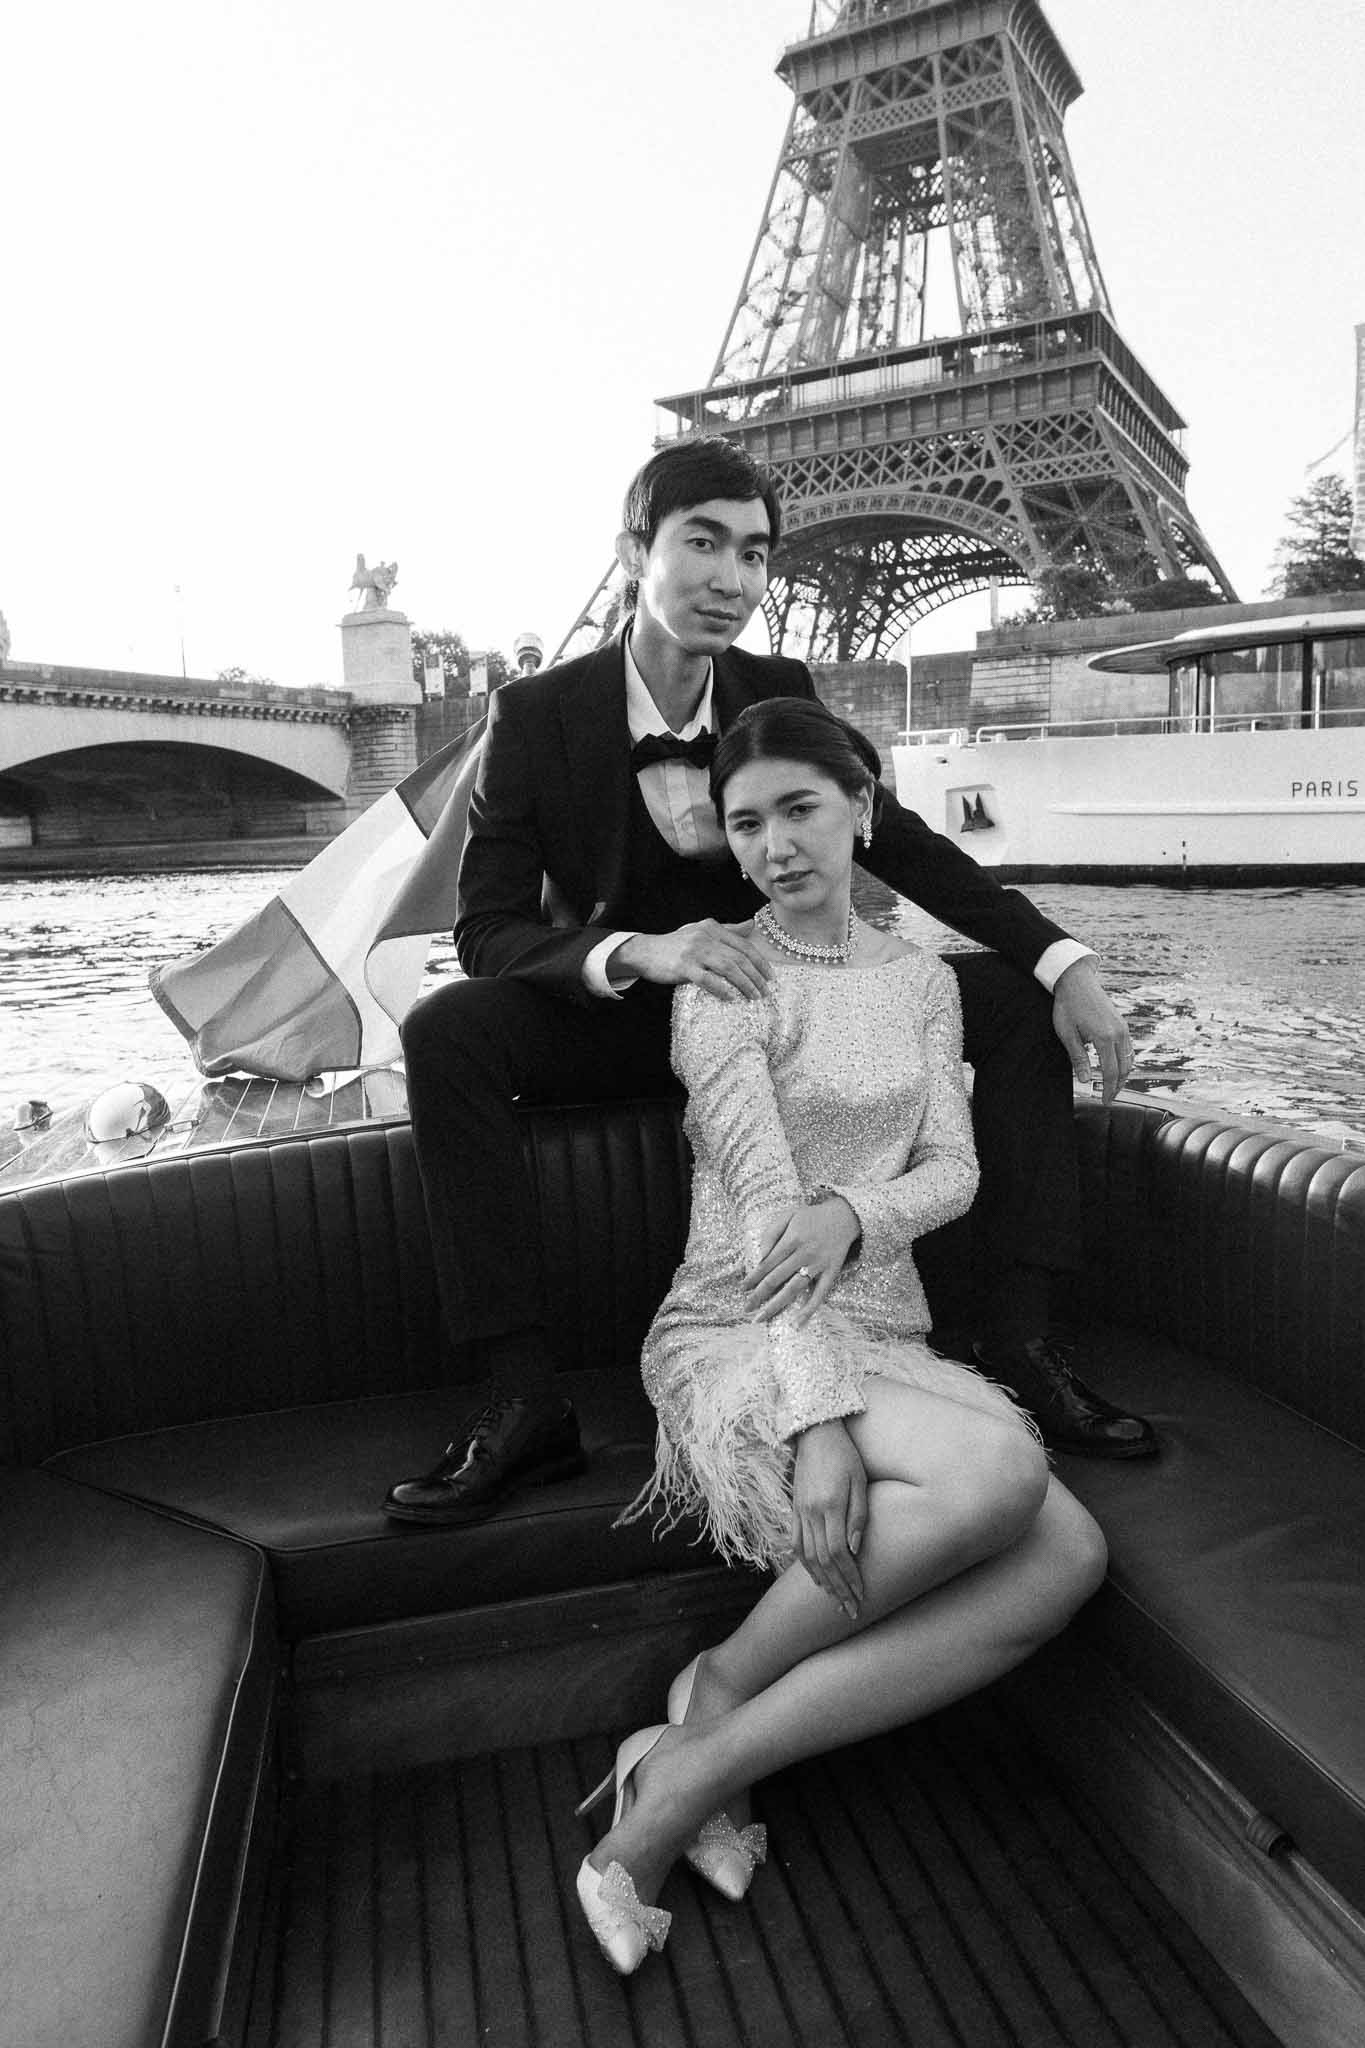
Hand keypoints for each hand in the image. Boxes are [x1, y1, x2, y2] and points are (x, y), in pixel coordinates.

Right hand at [614, 920, 771, 1001]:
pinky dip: (722, 989)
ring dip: (744, 984)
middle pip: (739, 957)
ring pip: (728, 968)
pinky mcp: (683, 966)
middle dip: (756, 976)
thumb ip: (727, 929)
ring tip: (753, 996)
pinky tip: (731, 998)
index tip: (770, 976)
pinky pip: (708, 980)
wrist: (645, 951)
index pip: (743, 944)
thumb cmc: (676, 944)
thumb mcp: (701, 931)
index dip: (760, 961)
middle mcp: (705, 937)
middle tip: (765, 991)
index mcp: (712, 928)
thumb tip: (751, 924)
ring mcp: (694, 951)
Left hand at [745, 1196, 860, 1323]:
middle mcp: (804, 1253)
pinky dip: (809, 1310)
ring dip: (776, 1305)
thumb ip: (771, 1233)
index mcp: (792, 1239)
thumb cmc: (812, 1216)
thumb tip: (760, 1257)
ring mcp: (818, 1265)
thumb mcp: (788, 1214)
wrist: (844, 1216)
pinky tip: (797, 1323)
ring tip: (761, 1318)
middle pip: (776, 1279)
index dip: (753, 1277)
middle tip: (746, 1308)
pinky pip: (820, 1294)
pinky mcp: (831, 1273)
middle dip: (758, 1295)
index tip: (742, 1289)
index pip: (767, 1263)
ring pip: (793, 1289)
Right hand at [791, 1420, 866, 1618]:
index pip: (838, 1553)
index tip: (861, 1595)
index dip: (849, 1578)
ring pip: (806, 1557)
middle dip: (837, 1589)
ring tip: (833, 1600)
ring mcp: (799, 1512)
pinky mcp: (794, 1509)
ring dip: (821, 1582)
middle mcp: (811, 1513)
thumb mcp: (860, 1481)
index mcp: (830, 1506)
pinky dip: (805, 1565)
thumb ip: (858, 1516)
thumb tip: (855, 1550)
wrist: (815, 1433)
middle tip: (849, 1610)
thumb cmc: (845, 1455)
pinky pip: (796, 1544)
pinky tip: (815, 1577)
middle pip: (822, 1562)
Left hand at [1052, 957, 1132, 1101]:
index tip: (1103, 1102)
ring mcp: (1123, 1028)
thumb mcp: (1066, 1033)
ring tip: (1112, 1087)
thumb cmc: (1068, 1006)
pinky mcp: (1122, 1024)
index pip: (1110, 1072)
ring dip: (1123, 1076)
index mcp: (1104, 1038)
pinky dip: (1125, 1062)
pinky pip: (1128, 1049)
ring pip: (1129, 1059)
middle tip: (1108, 1099)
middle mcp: (1119, 1034)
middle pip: (1123, 1069)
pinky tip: (1117, 1068)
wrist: (1077, 980)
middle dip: (1117, 1086)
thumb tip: (1084, 1080)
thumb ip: (1078, 1058)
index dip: (1107, 1089)